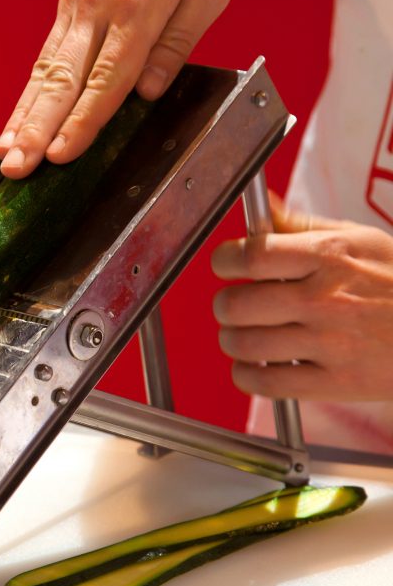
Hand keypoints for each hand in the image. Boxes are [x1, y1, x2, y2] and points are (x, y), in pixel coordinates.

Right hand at [0, 0, 234, 177]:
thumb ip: (178, 41)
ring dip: (23, 118)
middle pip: (63, 80)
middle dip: (37, 129)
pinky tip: (15, 122)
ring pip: (45, 72)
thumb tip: (148, 91)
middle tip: (18, 168)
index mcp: (139, 4)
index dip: (83, 121)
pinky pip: (44, 57)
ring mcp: (75, 4)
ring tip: (6, 155)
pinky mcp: (66, 4)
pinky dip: (27, 94)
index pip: (107, 78)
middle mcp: (98, 6)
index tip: (61, 155)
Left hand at [212, 203, 392, 401]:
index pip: (250, 255)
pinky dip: (247, 375)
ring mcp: (331, 342)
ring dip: (233, 340)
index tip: (226, 265)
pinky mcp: (336, 382)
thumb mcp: (361, 240)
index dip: (224, 260)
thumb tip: (263, 203)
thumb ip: (302, 226)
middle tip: (235, 306)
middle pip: (237, 303)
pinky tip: (256, 366)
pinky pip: (264, 382)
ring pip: (244, 344)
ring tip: (243, 335)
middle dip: (226, 305)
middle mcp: (326, 298)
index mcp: (330, 256)